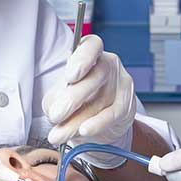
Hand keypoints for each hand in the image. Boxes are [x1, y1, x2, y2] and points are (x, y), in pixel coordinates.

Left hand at [43, 34, 137, 167]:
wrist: (99, 119)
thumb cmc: (77, 99)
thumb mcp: (60, 94)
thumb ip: (55, 99)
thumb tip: (54, 109)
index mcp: (90, 53)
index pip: (91, 46)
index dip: (82, 59)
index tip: (70, 76)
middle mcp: (107, 63)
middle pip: (94, 76)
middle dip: (73, 98)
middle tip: (56, 115)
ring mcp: (120, 83)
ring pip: (100, 100)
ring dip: (77, 120)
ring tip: (59, 134)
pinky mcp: (126, 104)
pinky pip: (112, 114)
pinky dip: (97, 124)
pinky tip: (83, 130)